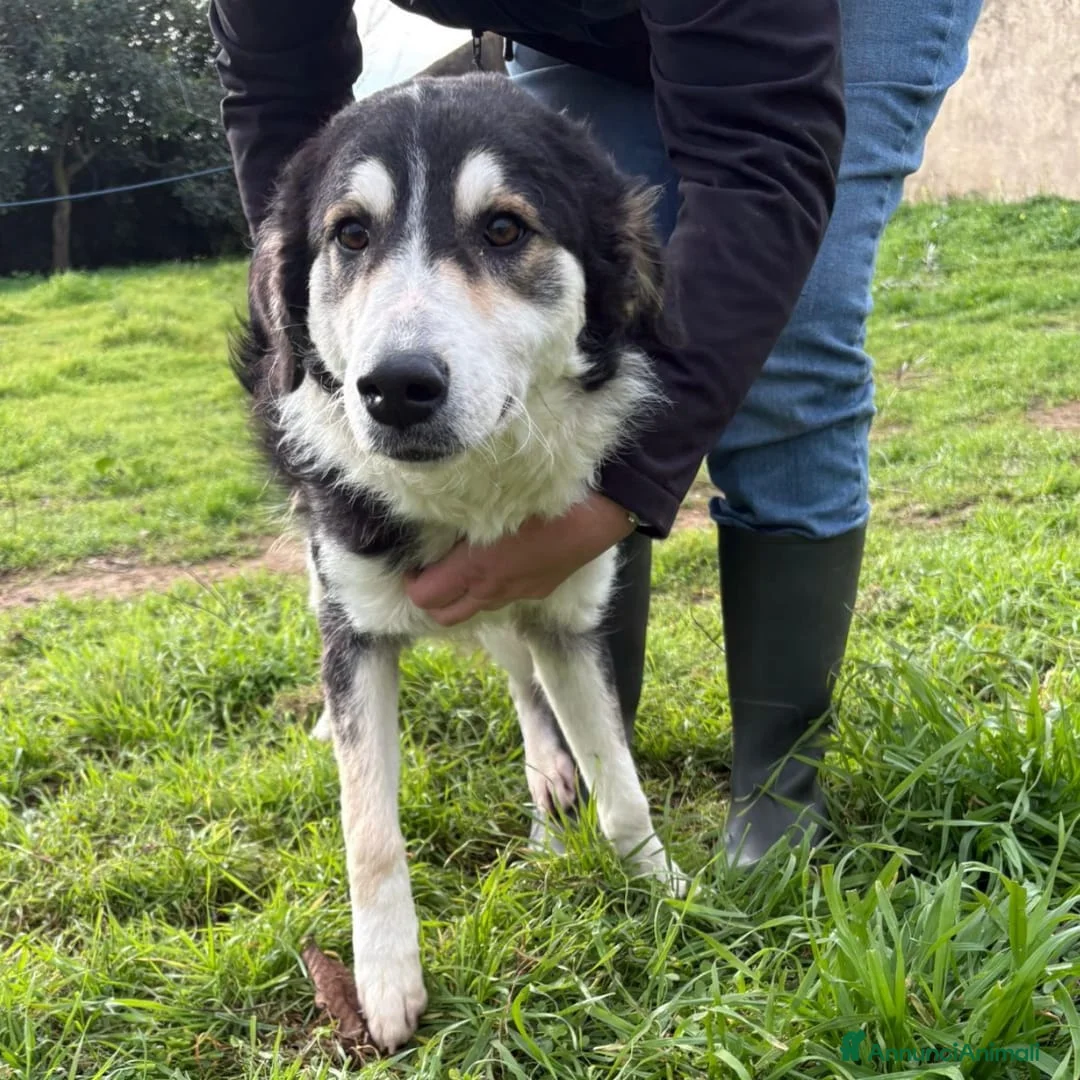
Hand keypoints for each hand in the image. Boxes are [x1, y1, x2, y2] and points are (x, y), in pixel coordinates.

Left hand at [404, 493, 634, 626]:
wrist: (599, 513)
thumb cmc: (542, 497)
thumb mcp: (491, 501)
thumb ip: (460, 517)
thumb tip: (432, 516)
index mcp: (476, 568)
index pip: (425, 598)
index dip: (411, 584)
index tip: (414, 564)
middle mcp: (493, 589)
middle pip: (445, 616)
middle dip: (431, 600)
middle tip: (430, 573)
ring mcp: (519, 594)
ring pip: (476, 609)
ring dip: (461, 596)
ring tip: (461, 567)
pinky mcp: (541, 591)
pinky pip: (504, 599)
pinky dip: (490, 589)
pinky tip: (498, 563)